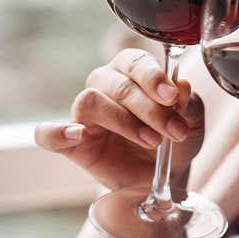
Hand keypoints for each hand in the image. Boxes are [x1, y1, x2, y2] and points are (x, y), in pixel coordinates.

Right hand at [34, 48, 204, 191]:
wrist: (163, 176)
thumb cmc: (175, 140)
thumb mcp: (191, 123)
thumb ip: (188, 105)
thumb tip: (182, 86)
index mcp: (132, 70)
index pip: (134, 61)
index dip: (153, 77)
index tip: (173, 97)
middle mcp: (105, 85)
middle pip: (117, 83)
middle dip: (149, 108)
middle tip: (172, 131)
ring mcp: (85, 114)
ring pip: (90, 100)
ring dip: (123, 121)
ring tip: (151, 141)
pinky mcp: (71, 143)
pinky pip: (47, 134)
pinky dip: (56, 133)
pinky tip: (79, 135)